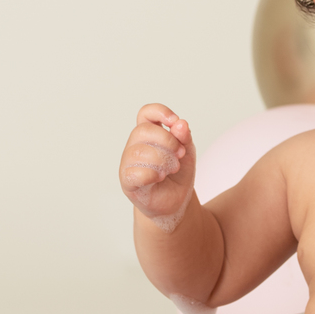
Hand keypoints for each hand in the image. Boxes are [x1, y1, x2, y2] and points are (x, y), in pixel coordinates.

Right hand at [120, 104, 196, 224]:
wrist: (177, 202)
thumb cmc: (177, 175)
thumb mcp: (187, 152)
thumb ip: (184, 137)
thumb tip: (180, 124)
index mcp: (148, 135)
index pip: (146, 113)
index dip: (160, 112)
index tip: (175, 122)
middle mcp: (135, 146)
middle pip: (143, 130)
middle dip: (167, 141)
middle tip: (180, 154)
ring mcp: (128, 163)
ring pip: (139, 151)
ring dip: (162, 159)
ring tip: (172, 168)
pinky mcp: (127, 181)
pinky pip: (134, 172)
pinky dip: (152, 174)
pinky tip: (161, 177)